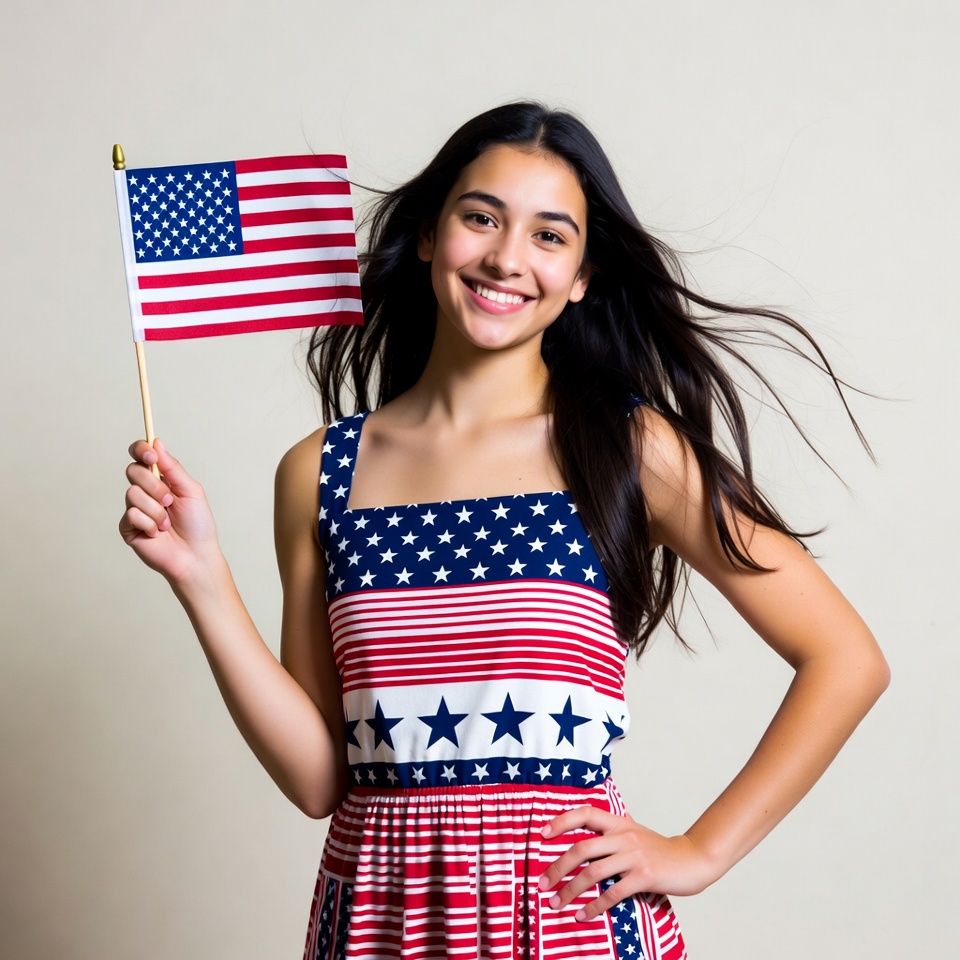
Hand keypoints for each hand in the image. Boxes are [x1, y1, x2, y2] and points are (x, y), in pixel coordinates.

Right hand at [119, 439, 222, 586]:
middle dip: (154, 486)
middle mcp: (145, 491)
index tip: (150, 455)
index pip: (141, 455)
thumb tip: (157, 442)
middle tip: (170, 501)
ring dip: (156, 510)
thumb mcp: (191, 490)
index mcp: (161, 479)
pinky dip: (149, 524)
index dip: (141, 450)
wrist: (195, 555)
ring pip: (132, 494)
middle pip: (133, 471)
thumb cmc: (198, 524)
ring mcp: (135, 509)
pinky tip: (157, 533)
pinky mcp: (128, 527)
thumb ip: (173, 467)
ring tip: (167, 523)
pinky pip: (132, 514)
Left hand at [538, 806, 716, 920]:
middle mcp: (624, 836)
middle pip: (581, 848)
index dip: (562, 821)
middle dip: (557, 867)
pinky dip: (594, 906)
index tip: (543, 834)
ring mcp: (633, 856)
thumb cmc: (659, 849)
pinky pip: (612, 893)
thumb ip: (612, 833)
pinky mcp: (644, 876)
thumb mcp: (634, 833)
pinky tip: (582, 915)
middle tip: (542, 883)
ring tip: (556, 903)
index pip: (585, 813)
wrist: (692, 859)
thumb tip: (586, 837)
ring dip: (570, 890)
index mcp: (619, 823)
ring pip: (593, 872)